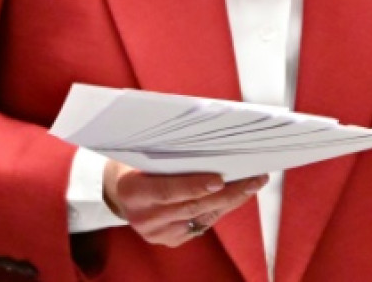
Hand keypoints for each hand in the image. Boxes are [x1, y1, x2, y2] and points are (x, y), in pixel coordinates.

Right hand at [103, 160, 266, 245]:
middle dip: (227, 193)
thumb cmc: (134, 162)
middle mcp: (144, 217)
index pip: (167, 191)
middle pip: (192, 206)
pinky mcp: (169, 240)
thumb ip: (164, 149)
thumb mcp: (140, 152)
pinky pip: (201, 224)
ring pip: (201, 217)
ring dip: (230, 201)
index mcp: (132, 191)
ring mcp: (157, 232)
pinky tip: (235, 196)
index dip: (194, 186)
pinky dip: (219, 209)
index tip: (219, 180)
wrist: (118, 192)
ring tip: (252, 184)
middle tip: (253, 179)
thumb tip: (203, 132)